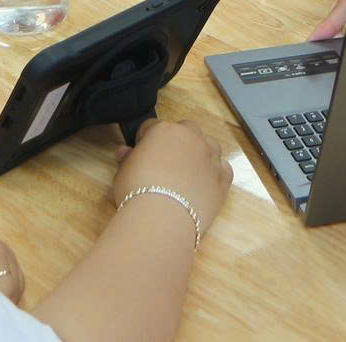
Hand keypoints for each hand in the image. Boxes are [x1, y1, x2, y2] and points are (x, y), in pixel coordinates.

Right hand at [110, 119, 228, 243]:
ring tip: (186, 174)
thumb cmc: (137, 192)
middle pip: (186, 130)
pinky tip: (204, 184)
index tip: (141, 153)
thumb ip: (127, 158)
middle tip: (165, 163)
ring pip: (209, 146)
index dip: (145, 140)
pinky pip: (222, 168)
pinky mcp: (222, 177)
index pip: (152, 127)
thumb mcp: (123, 172)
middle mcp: (191, 137)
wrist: (162, 218)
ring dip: (199, 154)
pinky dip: (215, 172)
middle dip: (177, 141)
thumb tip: (125, 152)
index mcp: (164, 131)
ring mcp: (210, 156)